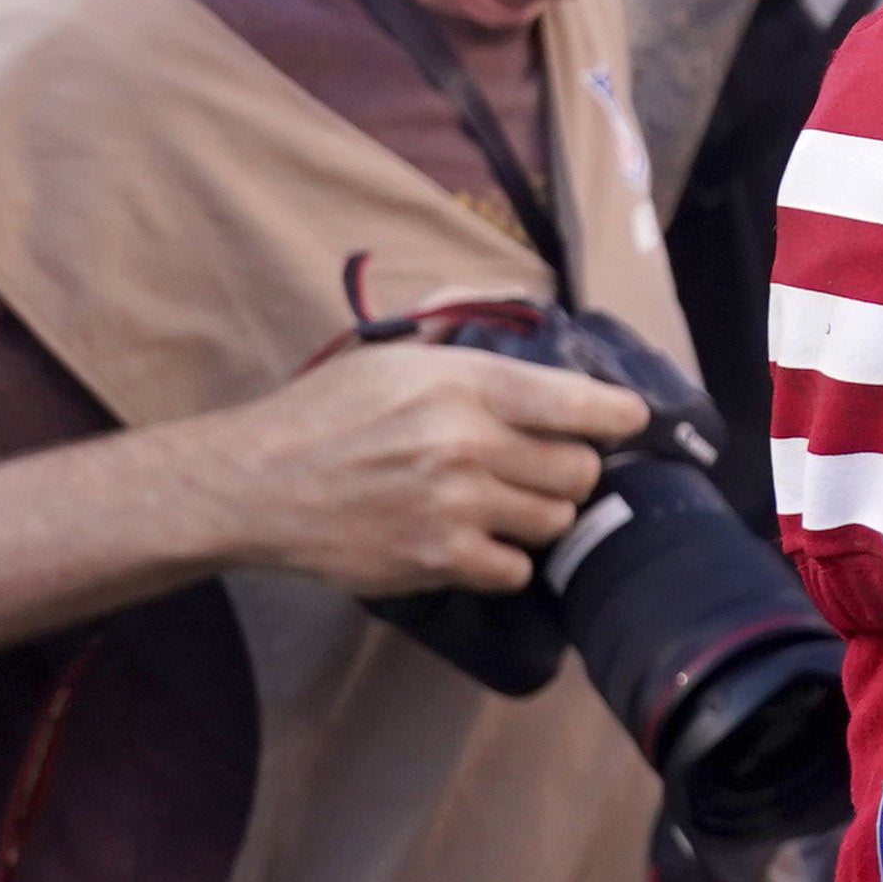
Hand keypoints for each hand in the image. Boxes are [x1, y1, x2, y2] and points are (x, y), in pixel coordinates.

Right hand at [181, 333, 649, 603]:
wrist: (254, 483)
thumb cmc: (323, 413)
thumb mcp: (390, 354)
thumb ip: (459, 334)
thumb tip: (519, 312)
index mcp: (463, 380)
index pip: (580, 402)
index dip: (617, 416)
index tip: (627, 422)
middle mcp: (467, 440)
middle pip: (578, 469)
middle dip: (568, 471)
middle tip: (539, 469)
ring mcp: (454, 503)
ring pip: (553, 520)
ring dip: (537, 516)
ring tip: (504, 504)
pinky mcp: (435, 558)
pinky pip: (514, 569)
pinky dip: (503, 561)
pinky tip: (477, 543)